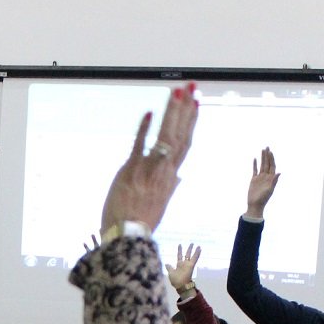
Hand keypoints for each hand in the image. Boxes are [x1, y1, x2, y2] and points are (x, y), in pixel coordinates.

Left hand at [100, 85, 197, 235]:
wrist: (128, 235)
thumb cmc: (141, 222)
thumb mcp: (161, 204)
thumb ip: (170, 187)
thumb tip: (178, 179)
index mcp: (171, 177)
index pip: (185, 144)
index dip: (191, 123)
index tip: (196, 105)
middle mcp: (164, 170)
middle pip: (180, 134)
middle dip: (186, 109)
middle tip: (191, 87)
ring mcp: (149, 168)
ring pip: (165, 136)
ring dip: (172, 112)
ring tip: (178, 91)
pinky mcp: (132, 170)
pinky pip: (140, 144)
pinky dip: (145, 128)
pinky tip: (149, 112)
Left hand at [167, 243, 200, 294]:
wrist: (180, 286)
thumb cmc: (175, 281)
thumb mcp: (170, 273)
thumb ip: (169, 268)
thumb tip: (166, 264)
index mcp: (179, 265)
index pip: (179, 256)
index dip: (180, 250)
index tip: (180, 244)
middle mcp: (184, 264)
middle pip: (187, 254)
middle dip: (189, 249)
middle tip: (192, 243)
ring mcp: (188, 265)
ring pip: (192, 256)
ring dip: (195, 250)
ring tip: (198, 245)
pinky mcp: (191, 266)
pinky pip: (195, 259)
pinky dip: (197, 254)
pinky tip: (200, 249)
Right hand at [244, 147, 278, 216]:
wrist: (255, 205)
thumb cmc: (263, 199)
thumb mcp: (270, 190)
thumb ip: (274, 181)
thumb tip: (279, 173)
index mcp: (271, 178)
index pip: (272, 166)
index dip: (272, 159)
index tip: (270, 152)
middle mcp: (266, 176)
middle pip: (267, 163)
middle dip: (267, 155)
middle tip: (267, 147)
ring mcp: (260, 177)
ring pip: (261, 165)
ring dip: (262, 158)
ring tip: (262, 150)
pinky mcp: (254, 180)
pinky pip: (255, 170)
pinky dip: (255, 164)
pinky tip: (255, 159)